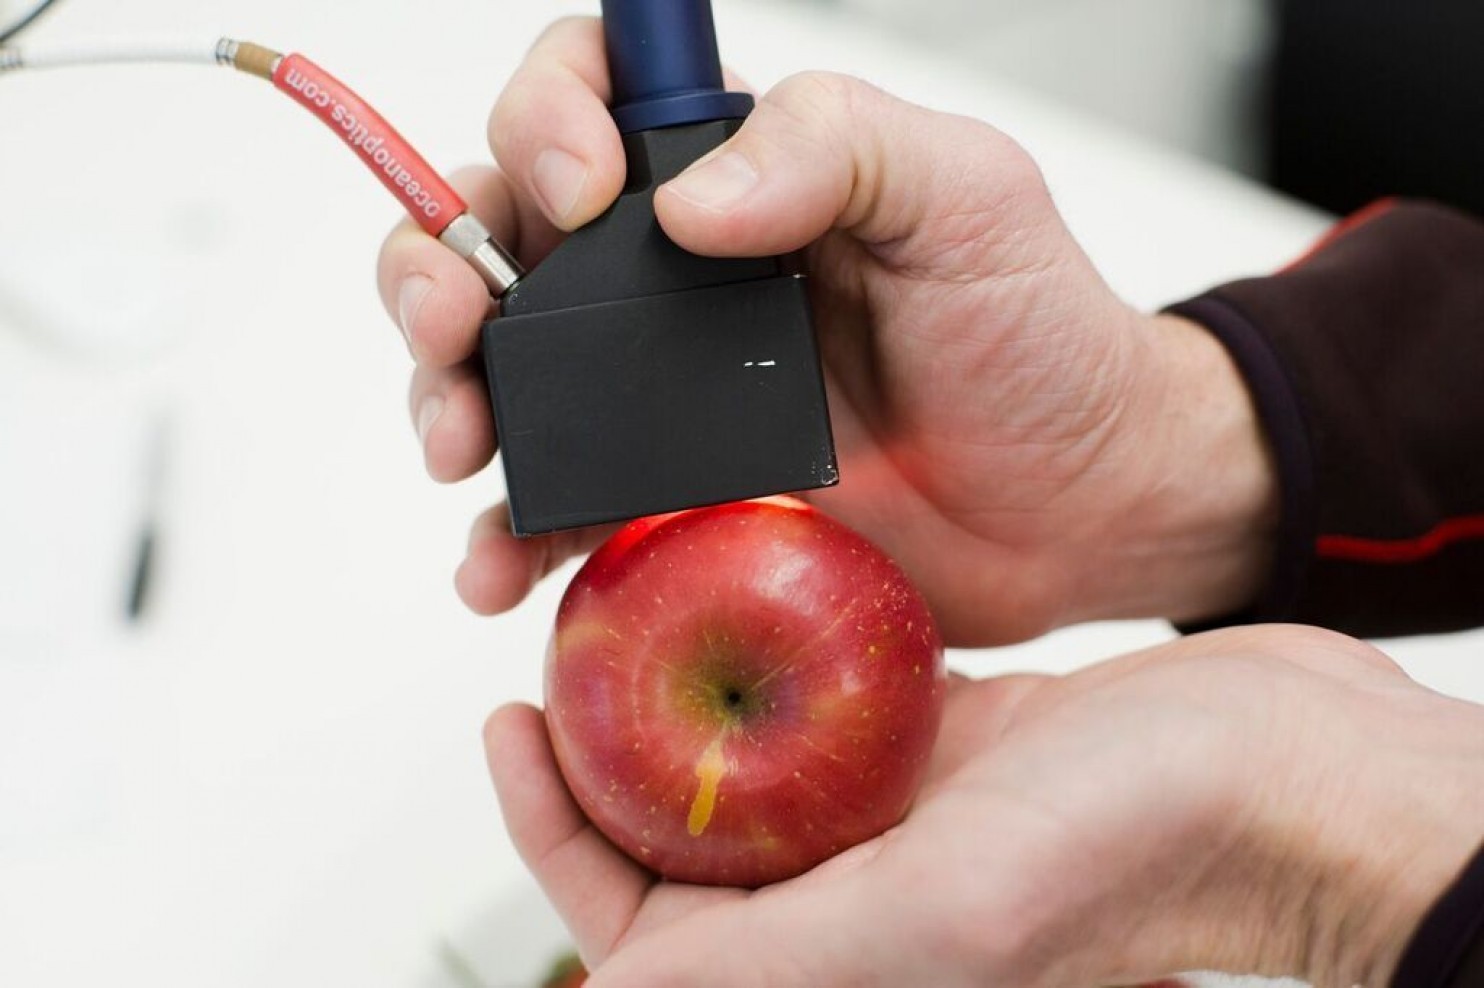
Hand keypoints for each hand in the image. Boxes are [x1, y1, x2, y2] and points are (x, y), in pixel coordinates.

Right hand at [377, 17, 1277, 642]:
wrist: (1075, 505)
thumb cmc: (1040, 338)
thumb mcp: (967, 198)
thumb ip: (837, 147)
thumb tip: (690, 201)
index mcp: (740, 178)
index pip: (591, 96)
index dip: (546, 119)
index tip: (584, 193)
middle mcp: (678, 280)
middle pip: (499, 237)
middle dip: (439, 269)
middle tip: (454, 322)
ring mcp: (663, 396)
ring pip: (499, 373)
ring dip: (445, 398)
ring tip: (461, 444)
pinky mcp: (669, 500)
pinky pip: (555, 510)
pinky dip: (505, 536)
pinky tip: (500, 561)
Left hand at [488, 625, 1483, 986]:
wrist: (1282, 779)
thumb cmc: (1138, 861)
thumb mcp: (929, 914)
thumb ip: (761, 963)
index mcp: (826, 955)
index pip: (640, 918)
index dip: (552, 828)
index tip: (507, 723)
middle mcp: (847, 891)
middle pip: (678, 826)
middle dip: (603, 743)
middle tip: (558, 646)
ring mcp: (892, 812)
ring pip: (746, 753)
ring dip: (681, 682)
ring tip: (635, 595)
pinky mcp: (941, 741)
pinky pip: (828, 694)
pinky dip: (778, 641)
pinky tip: (749, 577)